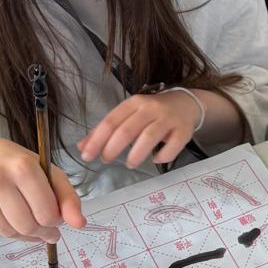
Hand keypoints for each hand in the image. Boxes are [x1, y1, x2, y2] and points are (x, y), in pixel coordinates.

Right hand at [0, 136, 85, 240]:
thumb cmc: (15, 163)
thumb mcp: (46, 172)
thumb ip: (67, 197)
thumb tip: (80, 223)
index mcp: (23, 167)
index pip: (47, 213)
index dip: (56, 221)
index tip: (56, 217)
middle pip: (28, 226)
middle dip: (42, 232)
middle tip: (47, 228)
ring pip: (10, 233)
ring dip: (26, 234)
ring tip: (30, 223)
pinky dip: (8, 231)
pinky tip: (10, 218)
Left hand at [78, 90, 201, 169]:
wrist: (186, 103)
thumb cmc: (151, 112)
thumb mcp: (128, 115)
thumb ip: (105, 130)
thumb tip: (81, 147)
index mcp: (133, 103)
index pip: (111, 121)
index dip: (97, 140)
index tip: (87, 155)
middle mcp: (150, 109)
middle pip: (127, 130)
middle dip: (112, 148)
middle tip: (106, 160)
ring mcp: (168, 119)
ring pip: (149, 137)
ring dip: (136, 154)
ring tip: (129, 164)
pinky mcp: (183, 131)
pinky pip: (172, 147)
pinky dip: (162, 156)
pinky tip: (155, 160)